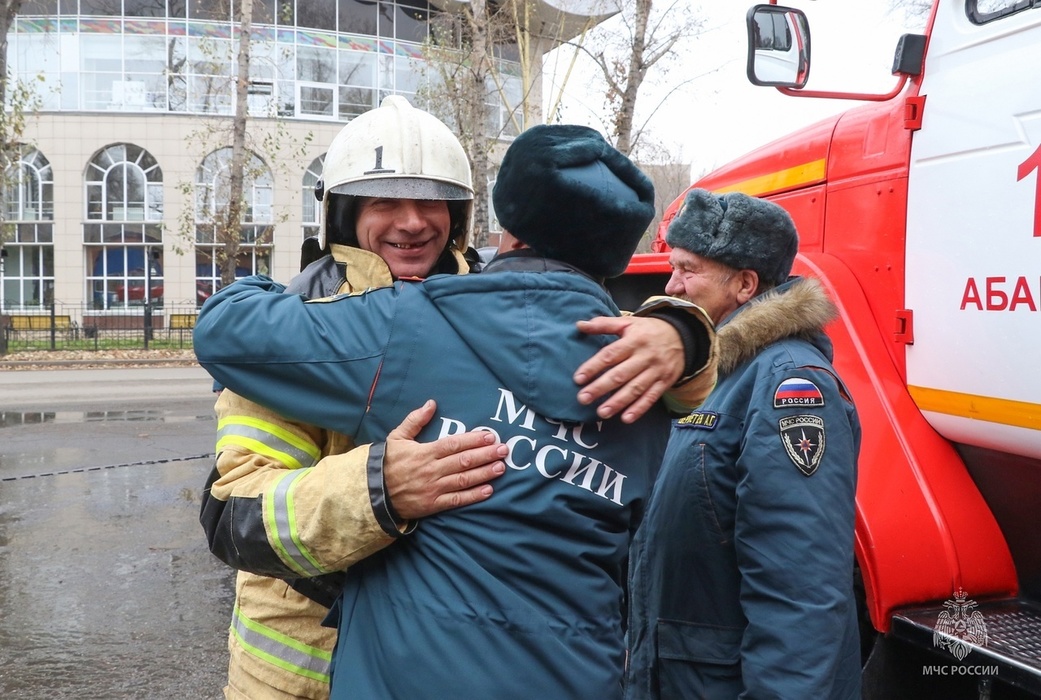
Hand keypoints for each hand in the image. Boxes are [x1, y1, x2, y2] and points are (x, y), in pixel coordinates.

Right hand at [384, 400, 507, 519]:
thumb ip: (415, 420)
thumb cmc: (386, 462)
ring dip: (484, 473)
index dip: (474, 440)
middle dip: (486, 454)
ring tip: (501, 467)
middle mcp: (431, 470)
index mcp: (424, 452)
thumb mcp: (396, 437)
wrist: (372, 492)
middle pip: (464, 461)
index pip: (454, 444)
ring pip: (464, 480)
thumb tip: (431, 403)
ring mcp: (433, 488)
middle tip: (503, 449)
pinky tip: (488, 490)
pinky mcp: (433, 504)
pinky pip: (456, 500)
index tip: (490, 436)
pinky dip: (473, 496)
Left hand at [573, 316, 682, 423]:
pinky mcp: (664, 382)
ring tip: (601, 412)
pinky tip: (626, 418)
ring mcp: (656, 371)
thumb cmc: (648, 330)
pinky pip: (651, 397)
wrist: (682, 335)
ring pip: (635, 388)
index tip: (578, 378)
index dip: (593, 366)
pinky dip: (639, 408)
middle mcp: (644, 356)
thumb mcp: (628, 322)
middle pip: (620, 374)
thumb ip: (603, 324)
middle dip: (601, 387)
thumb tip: (579, 325)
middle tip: (583, 398)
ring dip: (618, 402)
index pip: (610, 354)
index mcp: (633, 340)